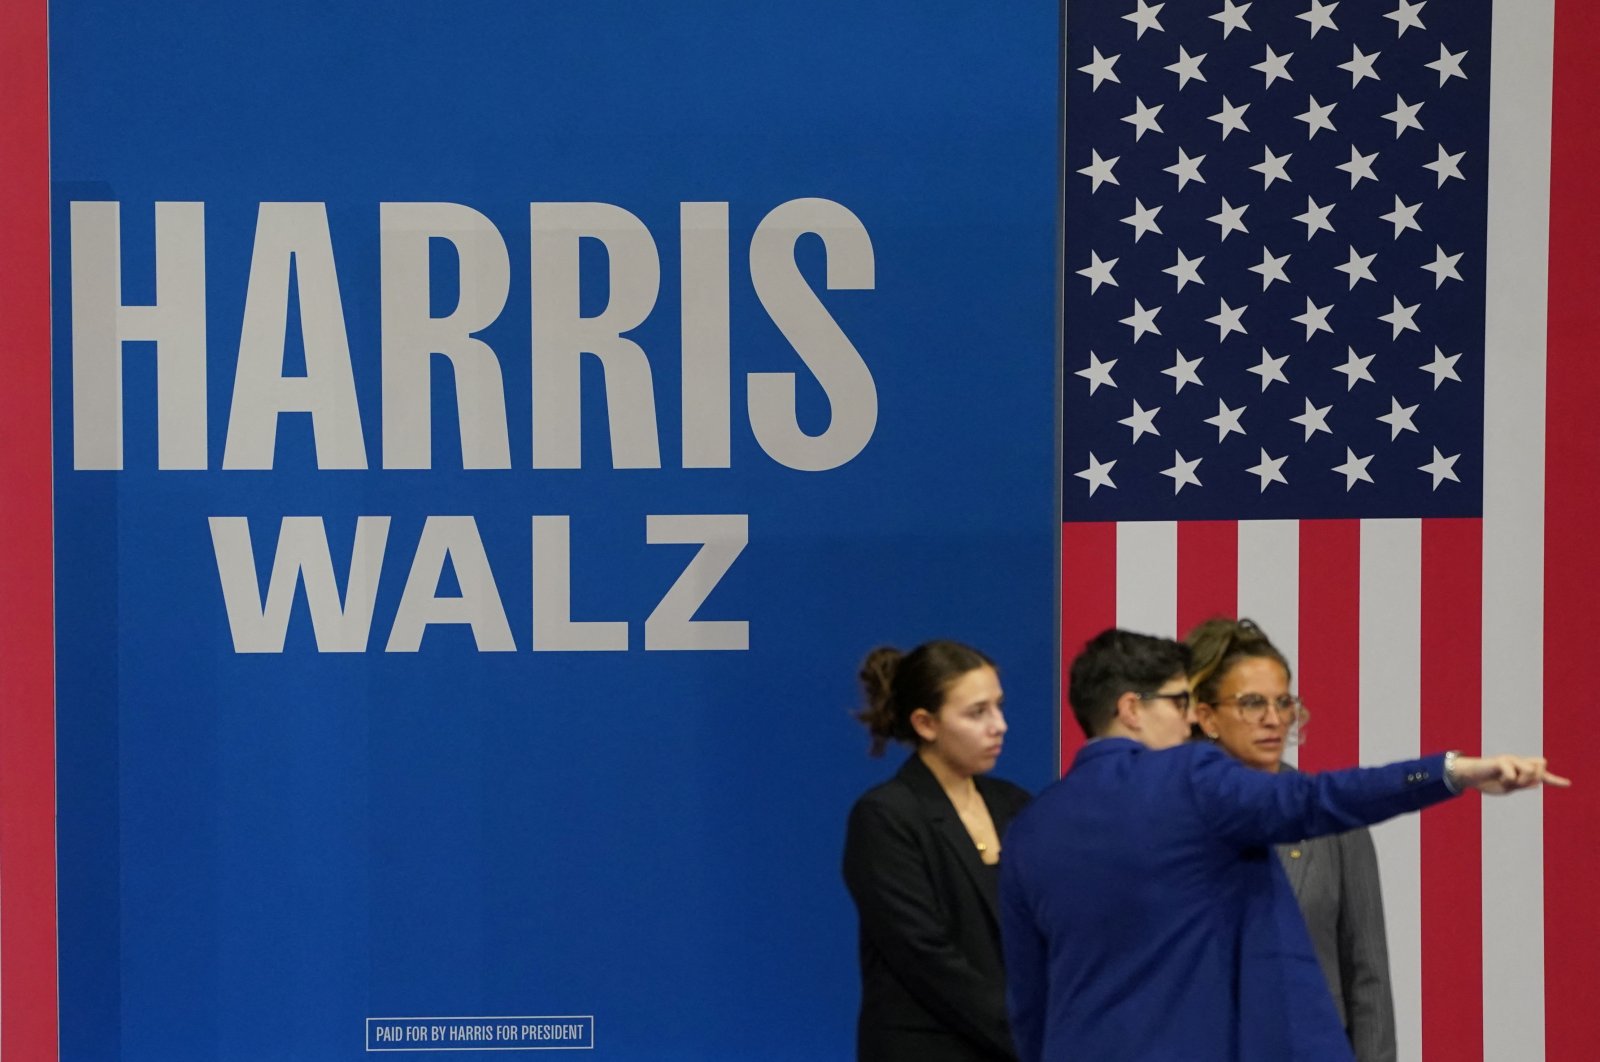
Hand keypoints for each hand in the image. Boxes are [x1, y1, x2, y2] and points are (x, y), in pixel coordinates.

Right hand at [1451, 754, 1570, 794]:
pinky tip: (1500, 779)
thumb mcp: (1508, 787)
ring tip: (1507, 782)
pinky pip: (1514, 775)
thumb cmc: (1487, 781)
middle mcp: (1519, 762)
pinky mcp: (1502, 760)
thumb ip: (1522, 785)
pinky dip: (1508, 781)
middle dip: (1533, 779)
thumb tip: (1537, 783)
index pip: (1542, 775)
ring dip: (1521, 781)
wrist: (1470, 776)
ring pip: (1531, 771)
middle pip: (1541, 768)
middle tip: (1518, 784)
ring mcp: (1512, 760)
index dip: (1555, 780)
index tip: (1568, 784)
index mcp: (1521, 770)